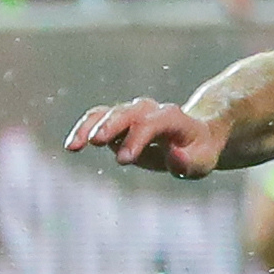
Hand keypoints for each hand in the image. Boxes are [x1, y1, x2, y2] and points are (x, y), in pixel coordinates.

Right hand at [65, 98, 223, 178]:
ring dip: (90, 126)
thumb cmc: (198, 152)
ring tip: (74, 146)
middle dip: (111, 126)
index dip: (137, 138)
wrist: (194, 135)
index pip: (153, 123)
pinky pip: (97, 118)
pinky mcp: (118, 120)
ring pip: (108, 112)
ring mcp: (132, 113)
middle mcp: (151, 111)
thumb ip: (188, 162)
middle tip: (96, 142)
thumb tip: (174, 156)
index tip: (123, 160)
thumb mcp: (202, 162)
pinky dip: (84, 129)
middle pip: (128, 112)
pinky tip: (72, 146)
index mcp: (173, 119)